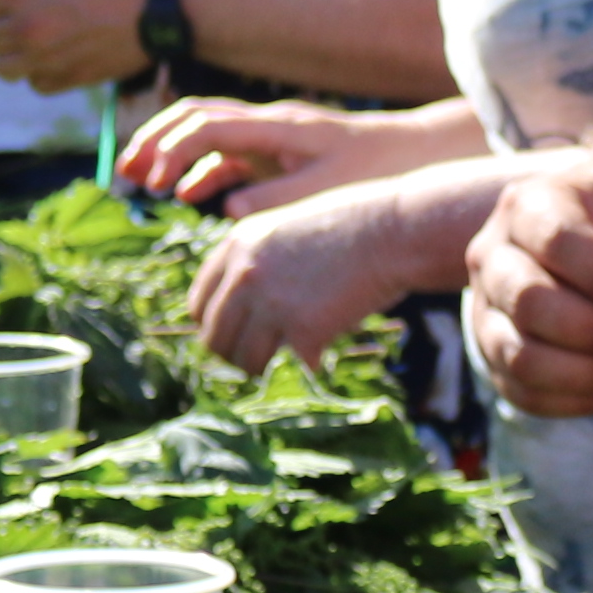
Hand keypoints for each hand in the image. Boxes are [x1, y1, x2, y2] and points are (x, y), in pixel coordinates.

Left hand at [0, 0, 154, 90]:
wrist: (162, 5)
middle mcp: (28, 27)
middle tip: (18, 18)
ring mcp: (48, 57)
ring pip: (3, 67)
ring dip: (13, 55)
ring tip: (35, 40)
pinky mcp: (70, 79)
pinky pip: (36, 83)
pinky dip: (41, 73)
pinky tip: (58, 55)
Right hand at [119, 94, 443, 214]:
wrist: (414, 156)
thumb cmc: (374, 171)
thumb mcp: (325, 190)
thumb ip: (273, 196)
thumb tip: (224, 205)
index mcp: (275, 126)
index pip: (206, 125)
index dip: (170, 148)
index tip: (151, 180)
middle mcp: (266, 125)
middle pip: (193, 118)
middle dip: (155, 141)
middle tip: (126, 172)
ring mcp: (270, 138)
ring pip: (205, 136)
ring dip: (172, 155)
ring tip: (142, 184)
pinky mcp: (278, 155)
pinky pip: (228, 157)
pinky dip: (202, 171)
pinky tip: (186, 195)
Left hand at [192, 172, 451, 370]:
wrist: (394, 230)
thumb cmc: (353, 225)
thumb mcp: (288, 228)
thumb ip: (258, 261)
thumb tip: (244, 310)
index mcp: (236, 246)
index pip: (199, 304)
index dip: (216, 326)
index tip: (237, 336)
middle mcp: (243, 274)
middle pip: (214, 337)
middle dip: (235, 353)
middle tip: (261, 359)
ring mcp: (269, 303)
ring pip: (243, 360)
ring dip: (263, 367)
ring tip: (287, 362)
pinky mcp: (300, 328)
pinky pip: (285, 367)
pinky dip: (304, 366)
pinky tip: (321, 355)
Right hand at [463, 159, 592, 421]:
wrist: (568, 253)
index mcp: (527, 207)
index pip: (557, 241)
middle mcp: (490, 257)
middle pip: (529, 303)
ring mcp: (484, 312)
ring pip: (521, 357)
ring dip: (589, 375)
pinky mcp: (492, 358)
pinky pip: (524, 393)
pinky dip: (579, 400)